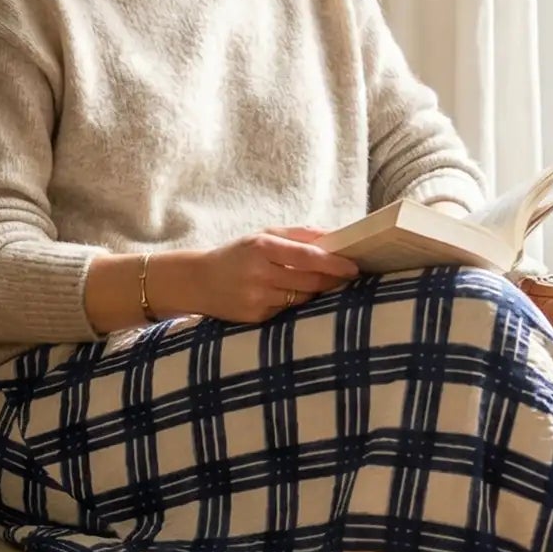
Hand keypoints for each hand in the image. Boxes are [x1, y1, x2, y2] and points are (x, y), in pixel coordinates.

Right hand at [185, 227, 360, 324]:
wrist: (198, 281)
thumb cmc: (237, 254)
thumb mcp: (263, 234)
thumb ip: (300, 234)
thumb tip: (336, 236)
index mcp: (262, 246)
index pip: (307, 257)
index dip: (334, 263)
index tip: (354, 267)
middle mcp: (259, 273)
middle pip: (310, 281)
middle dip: (332, 280)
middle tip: (348, 277)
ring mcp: (257, 298)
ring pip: (303, 298)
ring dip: (316, 292)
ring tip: (319, 283)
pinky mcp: (256, 317)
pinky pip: (288, 311)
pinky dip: (295, 303)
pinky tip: (288, 295)